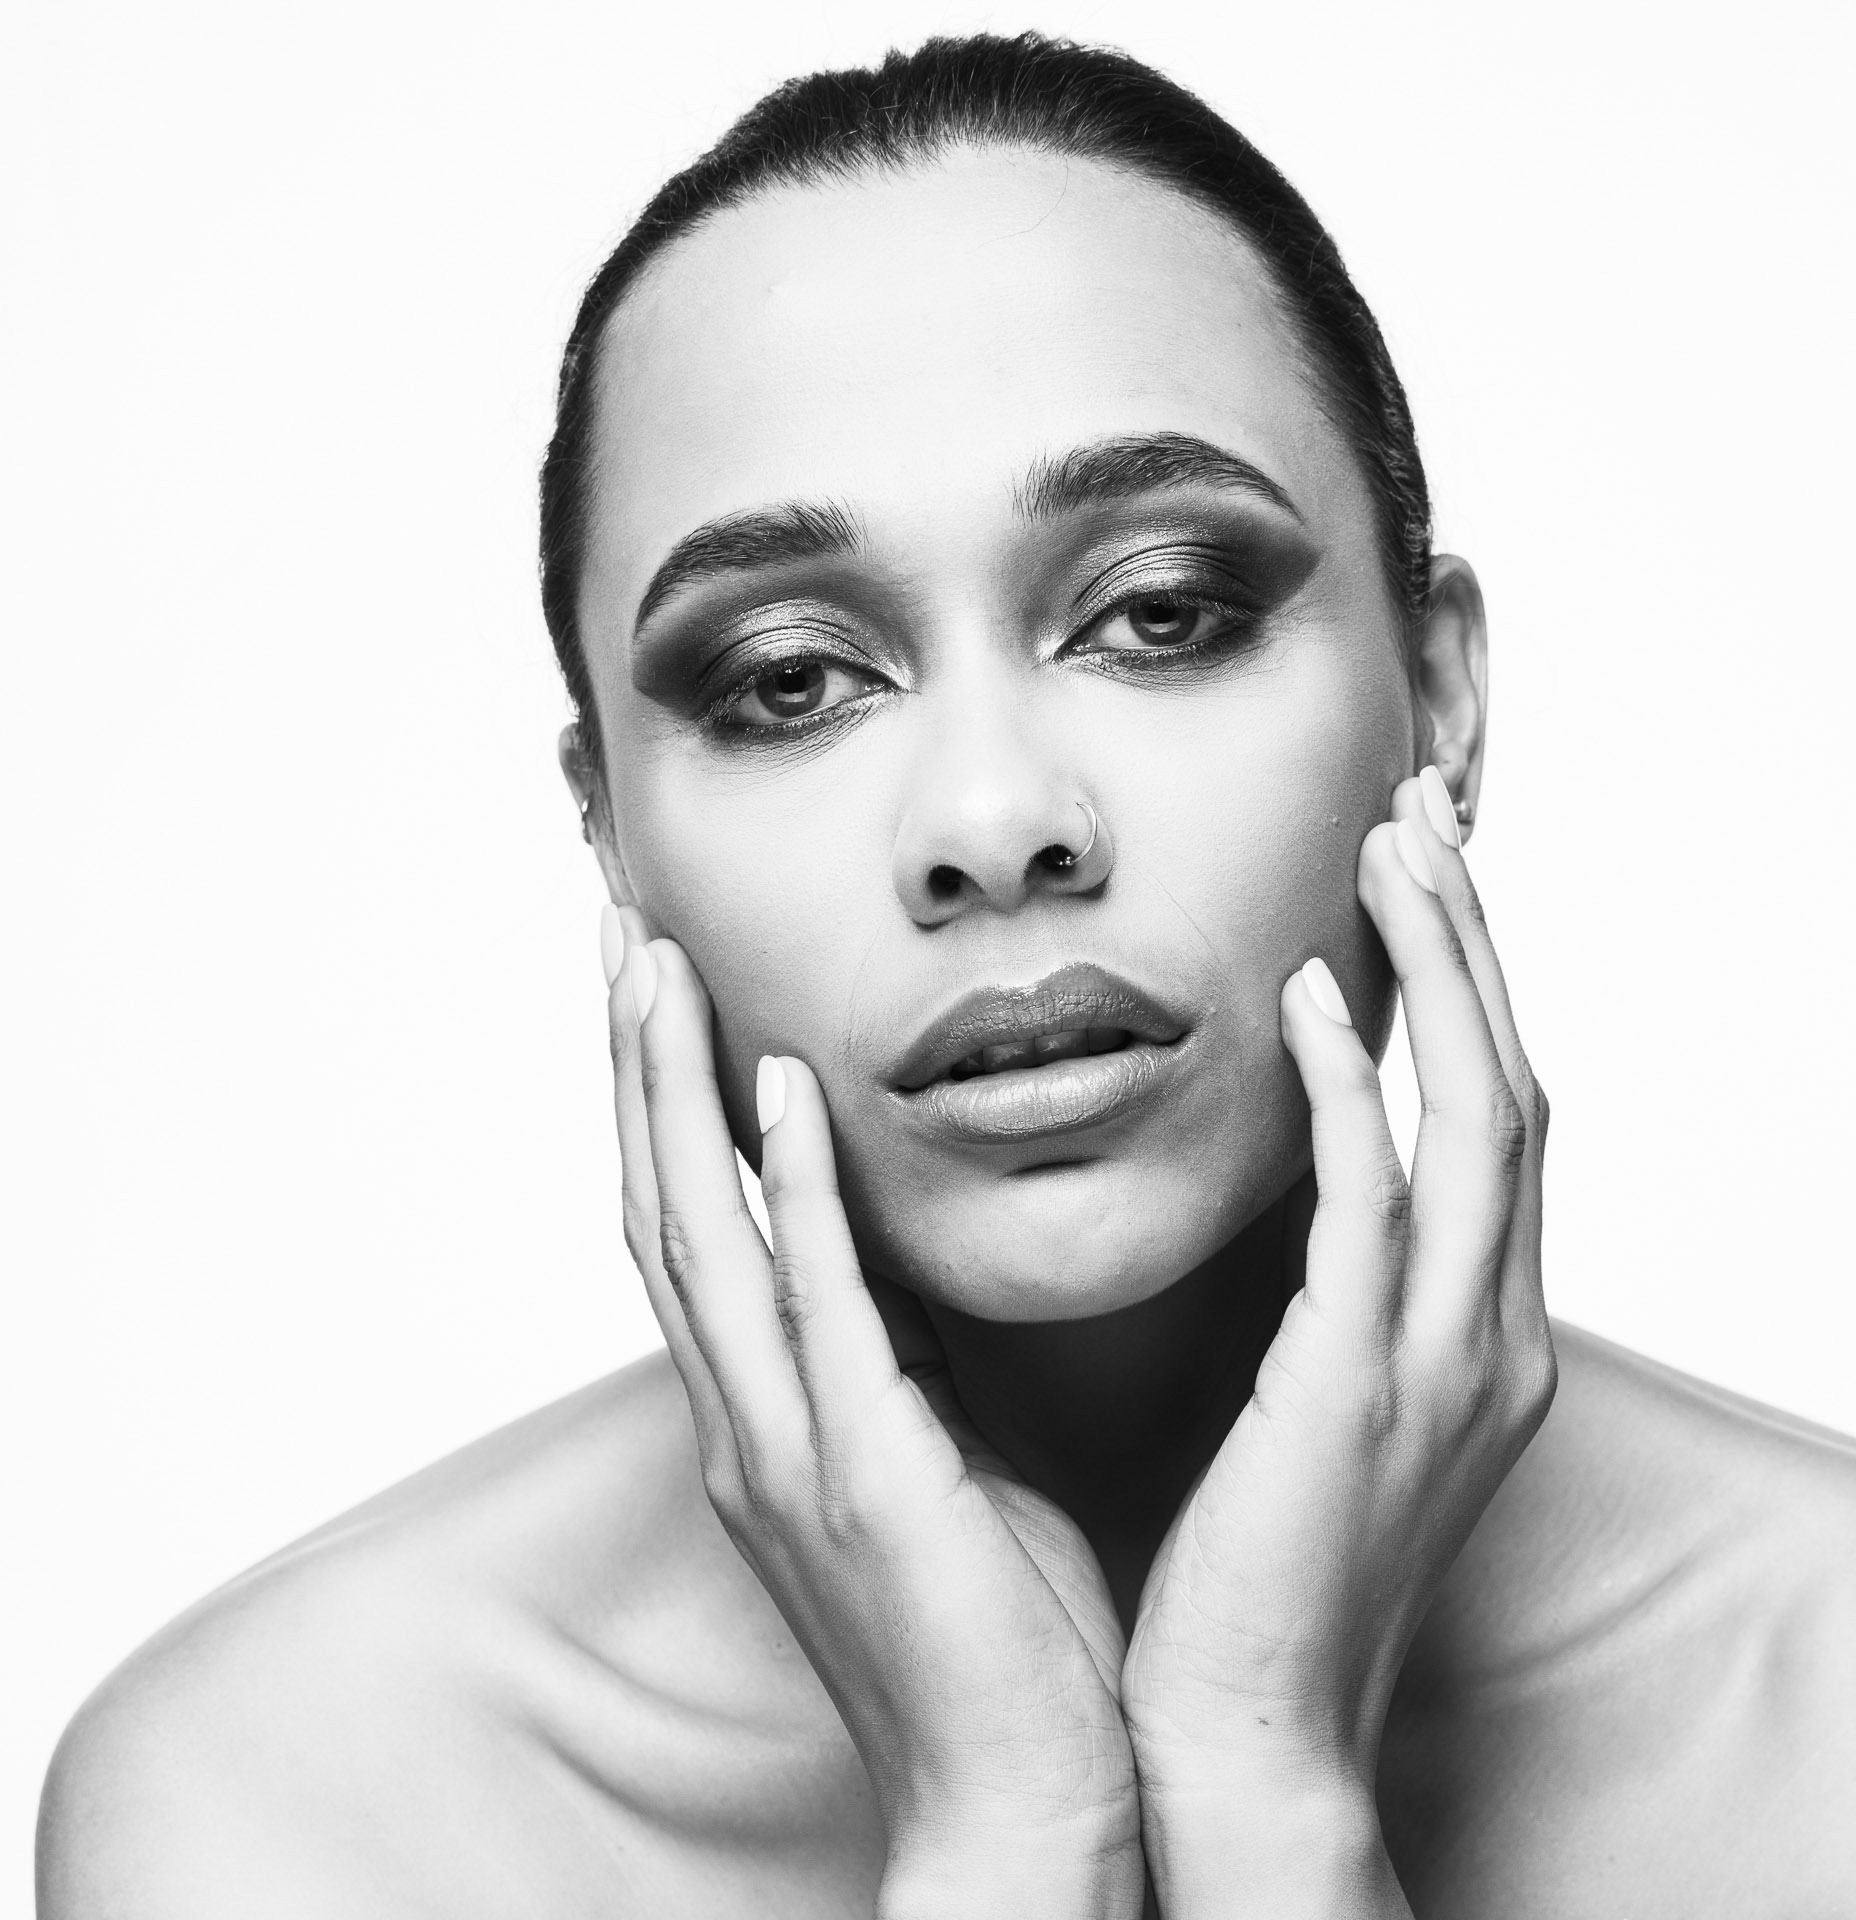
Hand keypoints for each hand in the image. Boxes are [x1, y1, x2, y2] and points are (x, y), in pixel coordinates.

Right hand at [601, 908, 1144, 1918]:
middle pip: (660, 1205)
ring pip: (699, 1236)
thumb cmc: (990, 1637)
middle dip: (634, 1067)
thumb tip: (904, 1249)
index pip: (692, 1227)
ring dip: (671, 1094)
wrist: (1017, 1805)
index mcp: (766, 1418)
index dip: (662, 1104)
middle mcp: (744, 1422)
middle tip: (620, 935)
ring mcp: (787, 1450)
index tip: (659, 989)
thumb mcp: (934, 1461)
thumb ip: (897, 1357)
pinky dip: (784, 1192)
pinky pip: (812, 1309)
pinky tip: (773, 1088)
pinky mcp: (861, 1478)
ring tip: (655, 969)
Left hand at [1121, 772, 1554, 1917]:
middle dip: (1475, 946)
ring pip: (1479, 1121)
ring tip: (1393, 852)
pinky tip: (1315, 996)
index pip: (1492, 1121)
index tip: (1414, 881)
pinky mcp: (1363, 1388)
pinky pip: (1379, 1208)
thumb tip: (1280, 1181)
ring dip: (1442, 975)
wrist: (1243, 1731)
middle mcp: (1491, 1334)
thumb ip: (1325, 1288)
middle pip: (1512, 1088)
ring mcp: (1444, 1362)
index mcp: (1473, 1335)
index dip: (1469, 990)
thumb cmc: (1259, 1567)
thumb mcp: (1316, 1399)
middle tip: (1422, 819)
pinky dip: (1355, 1091)